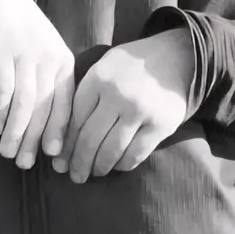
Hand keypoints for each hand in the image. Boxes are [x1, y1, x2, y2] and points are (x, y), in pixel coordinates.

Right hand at [0, 0, 75, 168]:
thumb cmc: (22, 32)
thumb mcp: (45, 52)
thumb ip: (51, 82)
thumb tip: (52, 126)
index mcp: (63, 62)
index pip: (66, 105)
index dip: (60, 133)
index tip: (54, 158)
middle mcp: (47, 60)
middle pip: (44, 109)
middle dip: (34, 140)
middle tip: (24, 163)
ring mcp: (24, 56)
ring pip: (24, 104)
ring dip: (15, 132)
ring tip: (6, 151)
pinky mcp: (1, 53)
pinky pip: (2, 90)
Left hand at [51, 27, 194, 182]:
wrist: (175, 57)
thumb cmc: (131, 66)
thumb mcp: (103, 67)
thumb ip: (86, 92)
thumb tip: (63, 130)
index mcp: (97, 79)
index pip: (75, 118)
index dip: (66, 142)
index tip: (59, 159)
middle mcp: (116, 95)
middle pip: (90, 137)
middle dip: (78, 161)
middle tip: (73, 176)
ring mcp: (139, 111)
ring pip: (111, 149)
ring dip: (98, 167)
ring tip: (92, 175)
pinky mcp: (160, 125)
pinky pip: (136, 153)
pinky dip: (123, 164)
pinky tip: (116, 167)